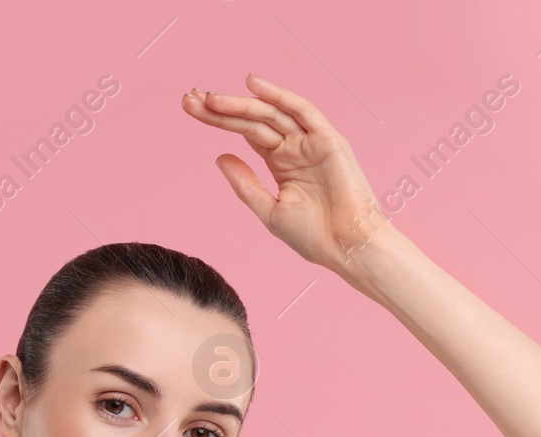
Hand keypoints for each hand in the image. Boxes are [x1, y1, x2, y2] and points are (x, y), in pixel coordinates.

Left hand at [181, 74, 391, 274]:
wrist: (349, 247)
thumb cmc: (315, 237)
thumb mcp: (269, 211)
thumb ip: (246, 184)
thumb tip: (220, 156)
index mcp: (282, 164)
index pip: (246, 133)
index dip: (218, 120)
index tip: (190, 108)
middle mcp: (296, 148)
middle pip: (253, 121)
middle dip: (222, 109)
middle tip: (190, 99)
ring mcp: (312, 142)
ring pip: (271, 114)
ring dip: (241, 103)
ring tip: (210, 98)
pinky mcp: (328, 140)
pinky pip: (302, 111)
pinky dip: (279, 95)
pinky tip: (252, 84)